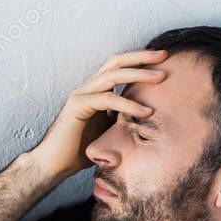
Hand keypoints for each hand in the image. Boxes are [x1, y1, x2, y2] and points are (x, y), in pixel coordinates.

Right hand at [28, 49, 167, 178]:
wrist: (55, 164)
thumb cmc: (81, 149)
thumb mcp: (110, 129)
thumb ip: (123, 118)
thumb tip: (150, 118)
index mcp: (96, 90)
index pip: (119, 66)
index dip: (139, 60)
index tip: (163, 60)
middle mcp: (88, 88)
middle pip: (116, 62)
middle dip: (142, 57)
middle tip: (165, 55)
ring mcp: (81, 94)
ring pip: (113, 75)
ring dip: (139, 74)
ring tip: (161, 77)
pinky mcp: (78, 106)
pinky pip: (107, 99)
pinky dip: (129, 103)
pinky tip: (146, 111)